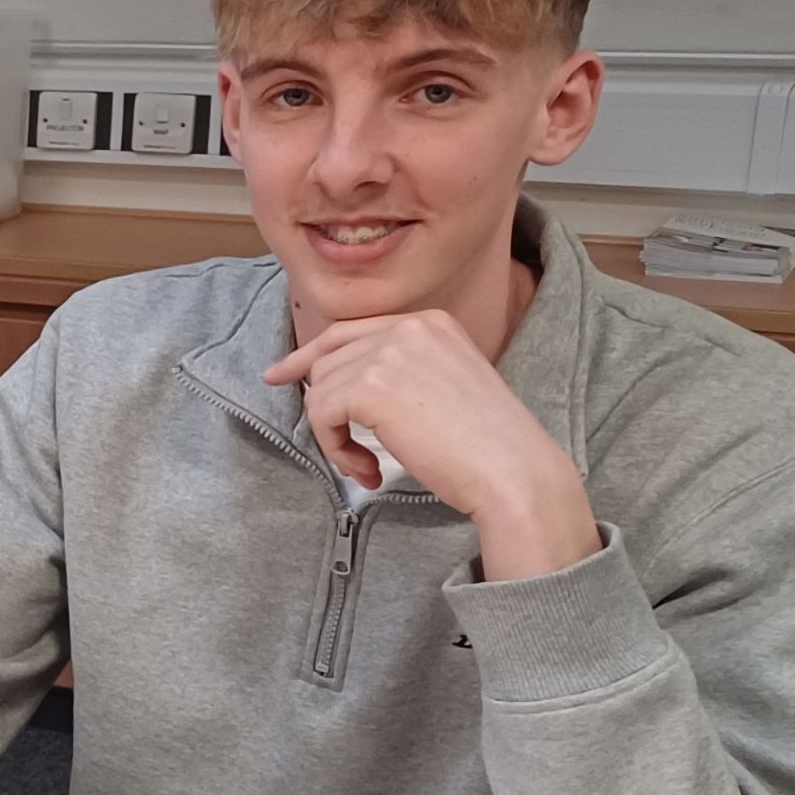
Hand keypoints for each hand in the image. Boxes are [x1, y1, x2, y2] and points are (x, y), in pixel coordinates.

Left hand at [264, 310, 598, 578]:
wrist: (513, 473)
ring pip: (321, 390)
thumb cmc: (484, 446)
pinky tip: (368, 471)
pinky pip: (321, 415)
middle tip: (344, 450)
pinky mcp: (370, 386)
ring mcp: (388, 352)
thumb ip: (398, 372)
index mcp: (430, 322)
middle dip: (326, 407)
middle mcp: (408, 327)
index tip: (281, 375)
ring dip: (335, 436)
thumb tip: (331, 381)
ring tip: (368, 466)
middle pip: (329, 361)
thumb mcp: (443, 386)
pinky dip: (335, 449)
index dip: (309, 356)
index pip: (349, 332)